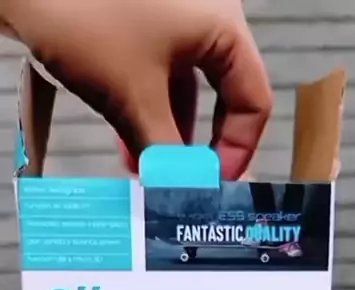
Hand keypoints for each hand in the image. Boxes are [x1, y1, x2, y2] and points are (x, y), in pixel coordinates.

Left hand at [2, 0, 271, 179]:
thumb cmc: (87, 14)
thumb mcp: (134, 96)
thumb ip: (167, 152)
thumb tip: (182, 192)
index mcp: (222, 26)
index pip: (253, 100)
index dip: (236, 150)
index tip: (211, 185)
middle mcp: (203, 18)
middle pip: (220, 96)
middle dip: (195, 146)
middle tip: (182, 184)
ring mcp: (168, 18)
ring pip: (181, 90)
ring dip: (164, 135)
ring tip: (146, 173)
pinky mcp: (136, 23)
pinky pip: (153, 75)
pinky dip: (144, 111)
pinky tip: (128, 146)